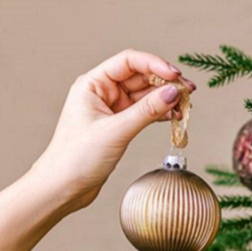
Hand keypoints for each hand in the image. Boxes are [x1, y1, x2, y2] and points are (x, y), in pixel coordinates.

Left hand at [0, 50, 195, 250]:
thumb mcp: (116, 131)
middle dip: (166, 83)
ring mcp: (111, 109)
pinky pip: (144, 113)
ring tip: (186, 106)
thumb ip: (147, 110)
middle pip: (141, 77)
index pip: (129, 62)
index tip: (176, 75)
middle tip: (189, 91)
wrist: (62, 188)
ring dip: (166, 99)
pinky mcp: (118, 126)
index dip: (155, 64)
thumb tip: (174, 92)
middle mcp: (102, 92)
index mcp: (92, 84)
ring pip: (145, 96)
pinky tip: (175, 118)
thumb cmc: (76, 158)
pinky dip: (160, 114)